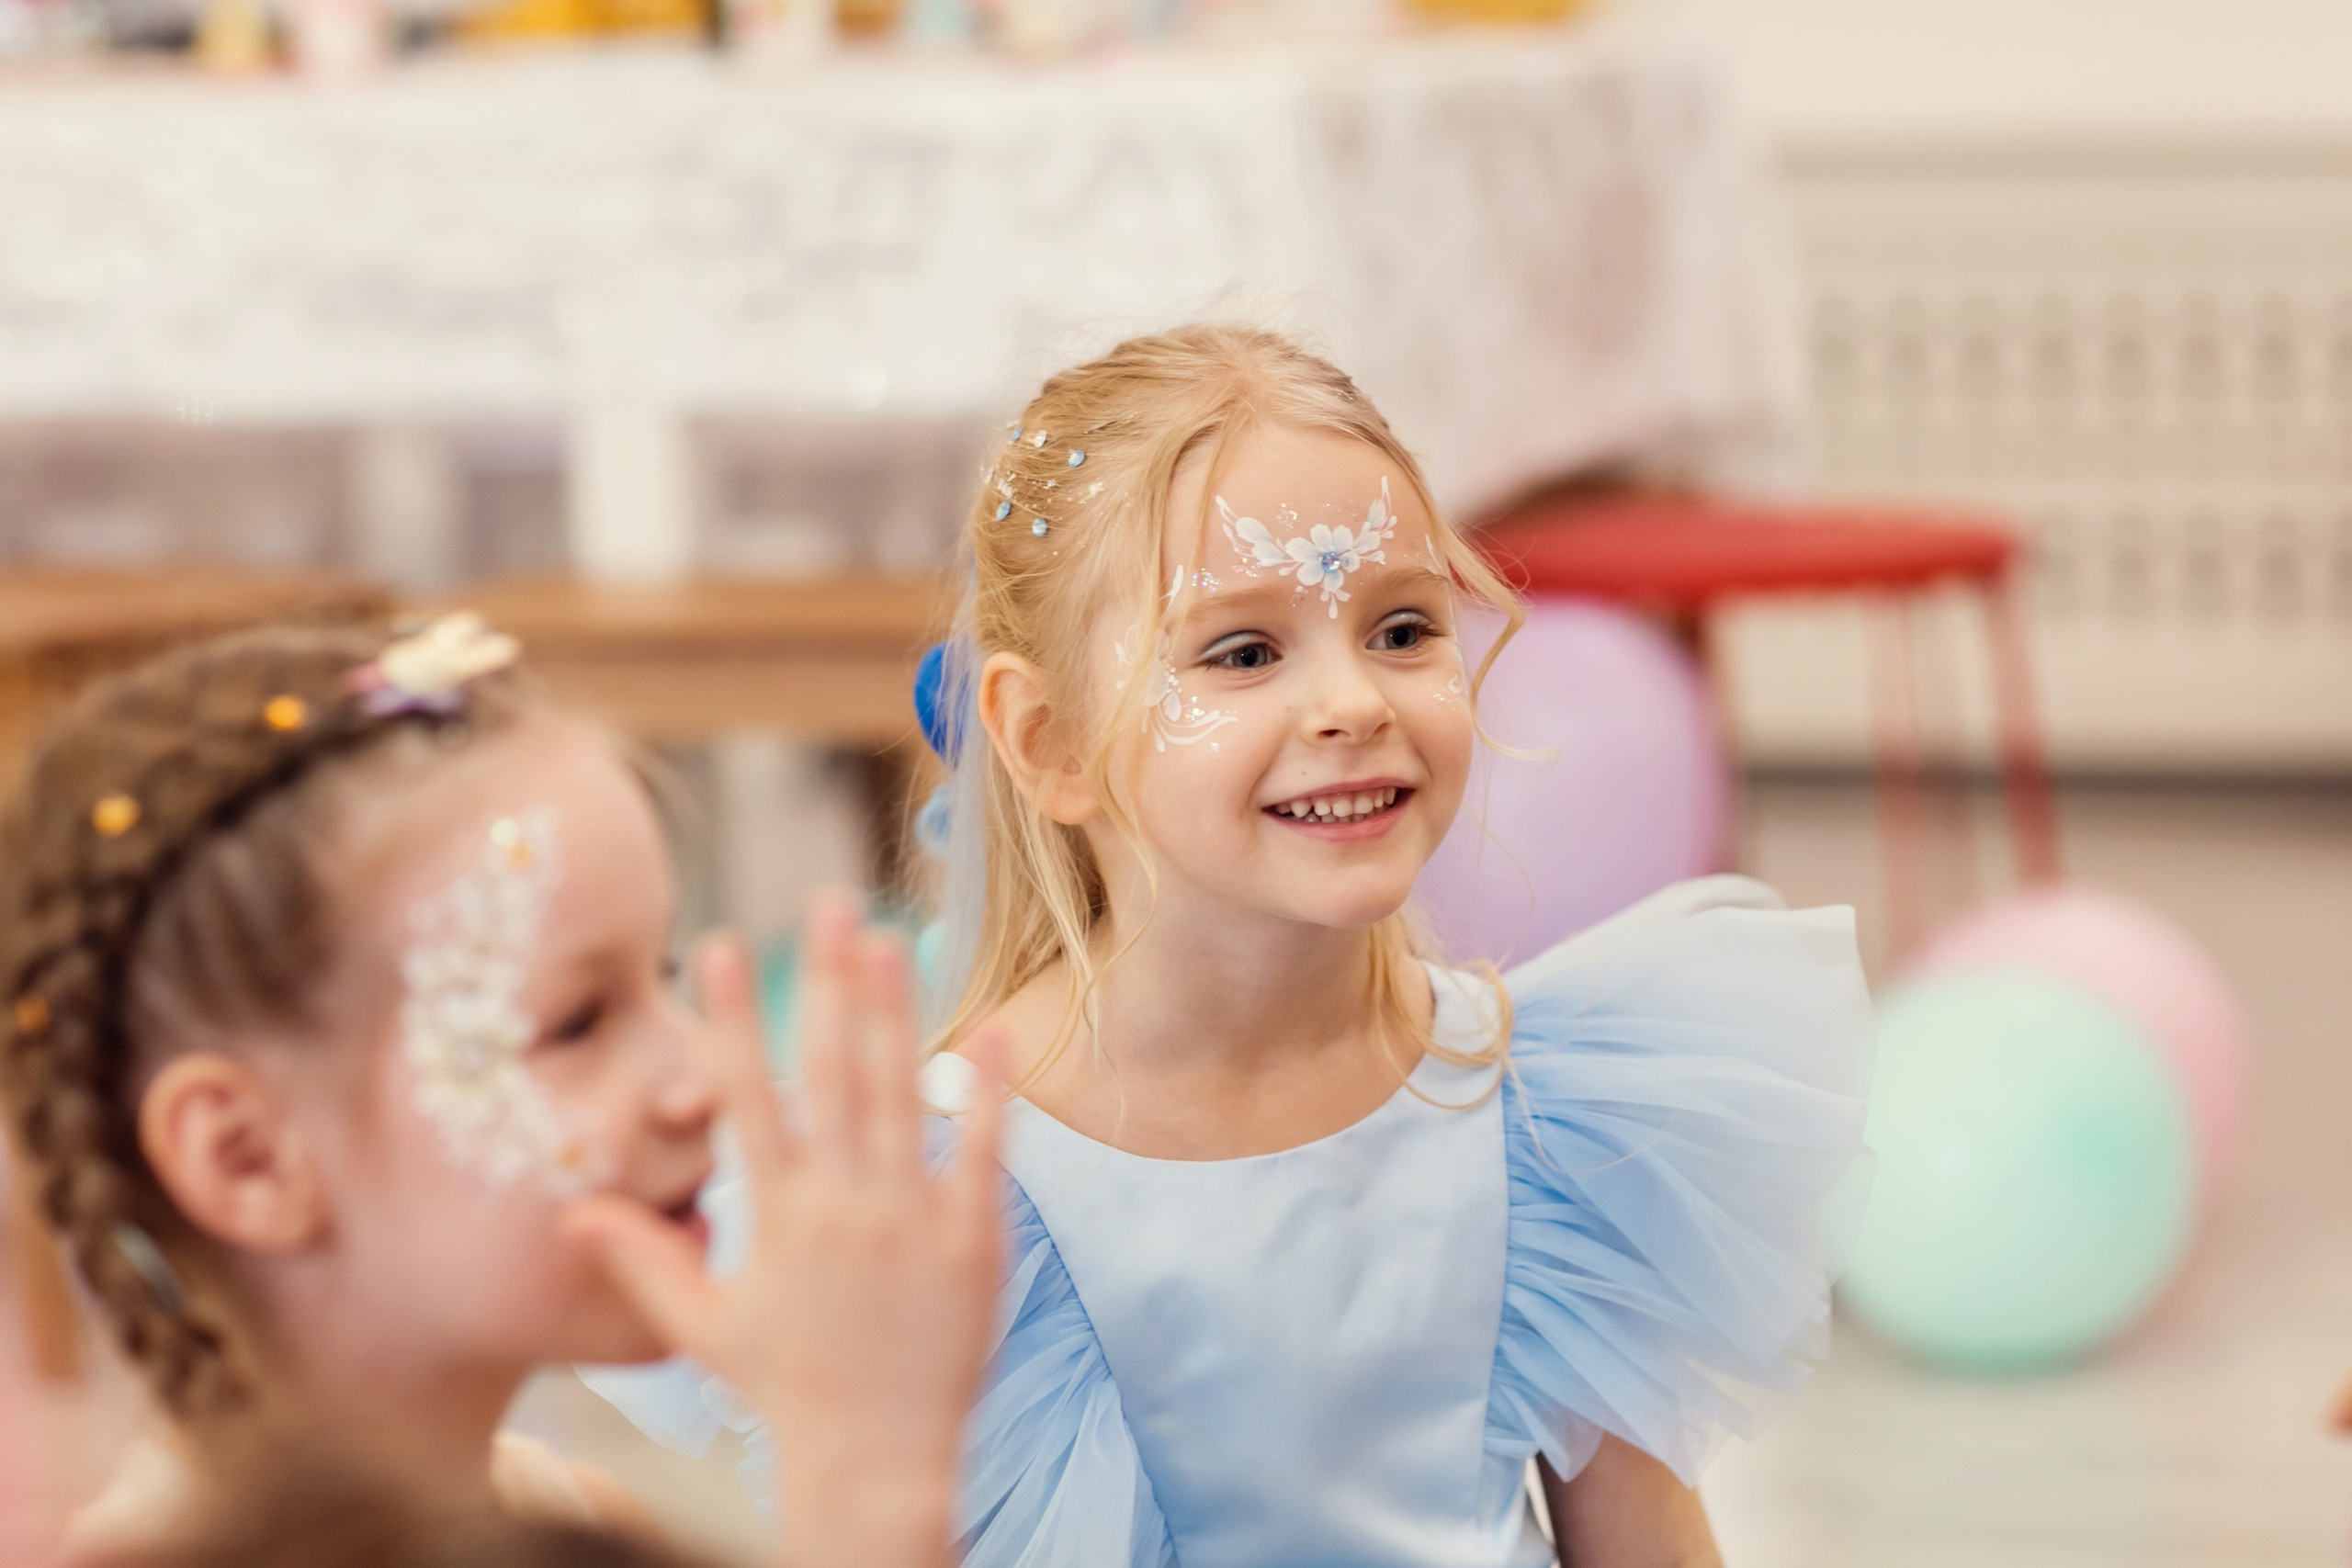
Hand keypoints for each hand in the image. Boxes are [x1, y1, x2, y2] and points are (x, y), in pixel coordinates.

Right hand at [570, 893, 1006, 1567]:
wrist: (875, 1461)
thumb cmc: (787, 1390)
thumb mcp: (704, 1327)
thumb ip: (644, 1259)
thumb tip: (573, 1210)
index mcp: (778, 1215)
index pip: (748, 1095)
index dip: (732, 1017)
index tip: (721, 943)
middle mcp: (842, 1205)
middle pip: (832, 1071)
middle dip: (827, 981)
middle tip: (829, 903)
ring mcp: (911, 1219)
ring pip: (901, 1094)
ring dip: (896, 1011)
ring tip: (892, 936)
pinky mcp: (972, 1239)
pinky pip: (982, 1151)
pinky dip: (989, 1090)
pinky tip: (993, 1026)